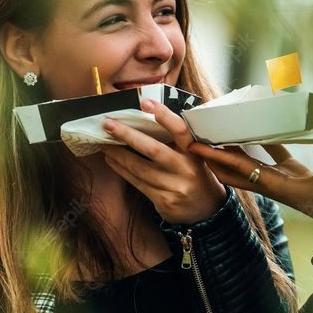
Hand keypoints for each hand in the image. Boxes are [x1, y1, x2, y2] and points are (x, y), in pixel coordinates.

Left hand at [100, 99, 226, 223]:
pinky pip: (137, 183)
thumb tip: (145, 118)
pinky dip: (122, 170)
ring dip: (118, 155)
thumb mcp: (194, 155)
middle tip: (108, 124)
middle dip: (128, 135)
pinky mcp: (164, 202)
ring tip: (104, 143)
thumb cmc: (196, 174)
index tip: (145, 102)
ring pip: (139, 169)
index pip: (180, 131)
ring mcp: (174, 188)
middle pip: (153, 150)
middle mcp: (185, 170)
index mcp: (194, 153)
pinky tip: (112, 161)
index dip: (164, 116)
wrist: (207, 210)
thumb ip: (176, 141)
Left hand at [188, 136, 312, 232]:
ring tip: (219, 127)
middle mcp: (271, 182)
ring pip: (248, 161)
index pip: (239, 168)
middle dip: (214, 155)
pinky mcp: (292, 174)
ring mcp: (280, 178)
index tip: (196, 145)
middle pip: (233, 168)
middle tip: (197, 135)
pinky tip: (259, 125)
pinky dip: (262, 142)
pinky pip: (271, 155)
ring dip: (233, 147)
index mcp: (275, 185)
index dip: (217, 156)